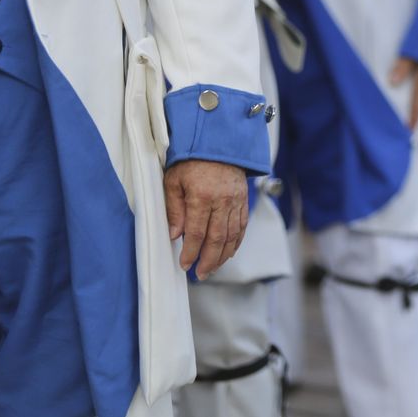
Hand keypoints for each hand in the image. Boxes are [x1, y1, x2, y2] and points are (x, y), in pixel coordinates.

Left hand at [164, 159, 248, 279]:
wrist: (217, 141)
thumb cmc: (192, 160)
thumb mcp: (174, 181)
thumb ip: (174, 209)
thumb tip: (175, 235)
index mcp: (202, 196)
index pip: (197, 233)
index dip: (191, 253)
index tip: (185, 265)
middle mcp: (222, 201)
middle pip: (217, 239)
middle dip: (208, 261)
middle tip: (200, 274)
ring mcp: (236, 201)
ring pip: (232, 236)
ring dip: (223, 256)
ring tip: (213, 268)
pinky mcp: (243, 200)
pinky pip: (242, 226)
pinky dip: (236, 242)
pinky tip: (228, 252)